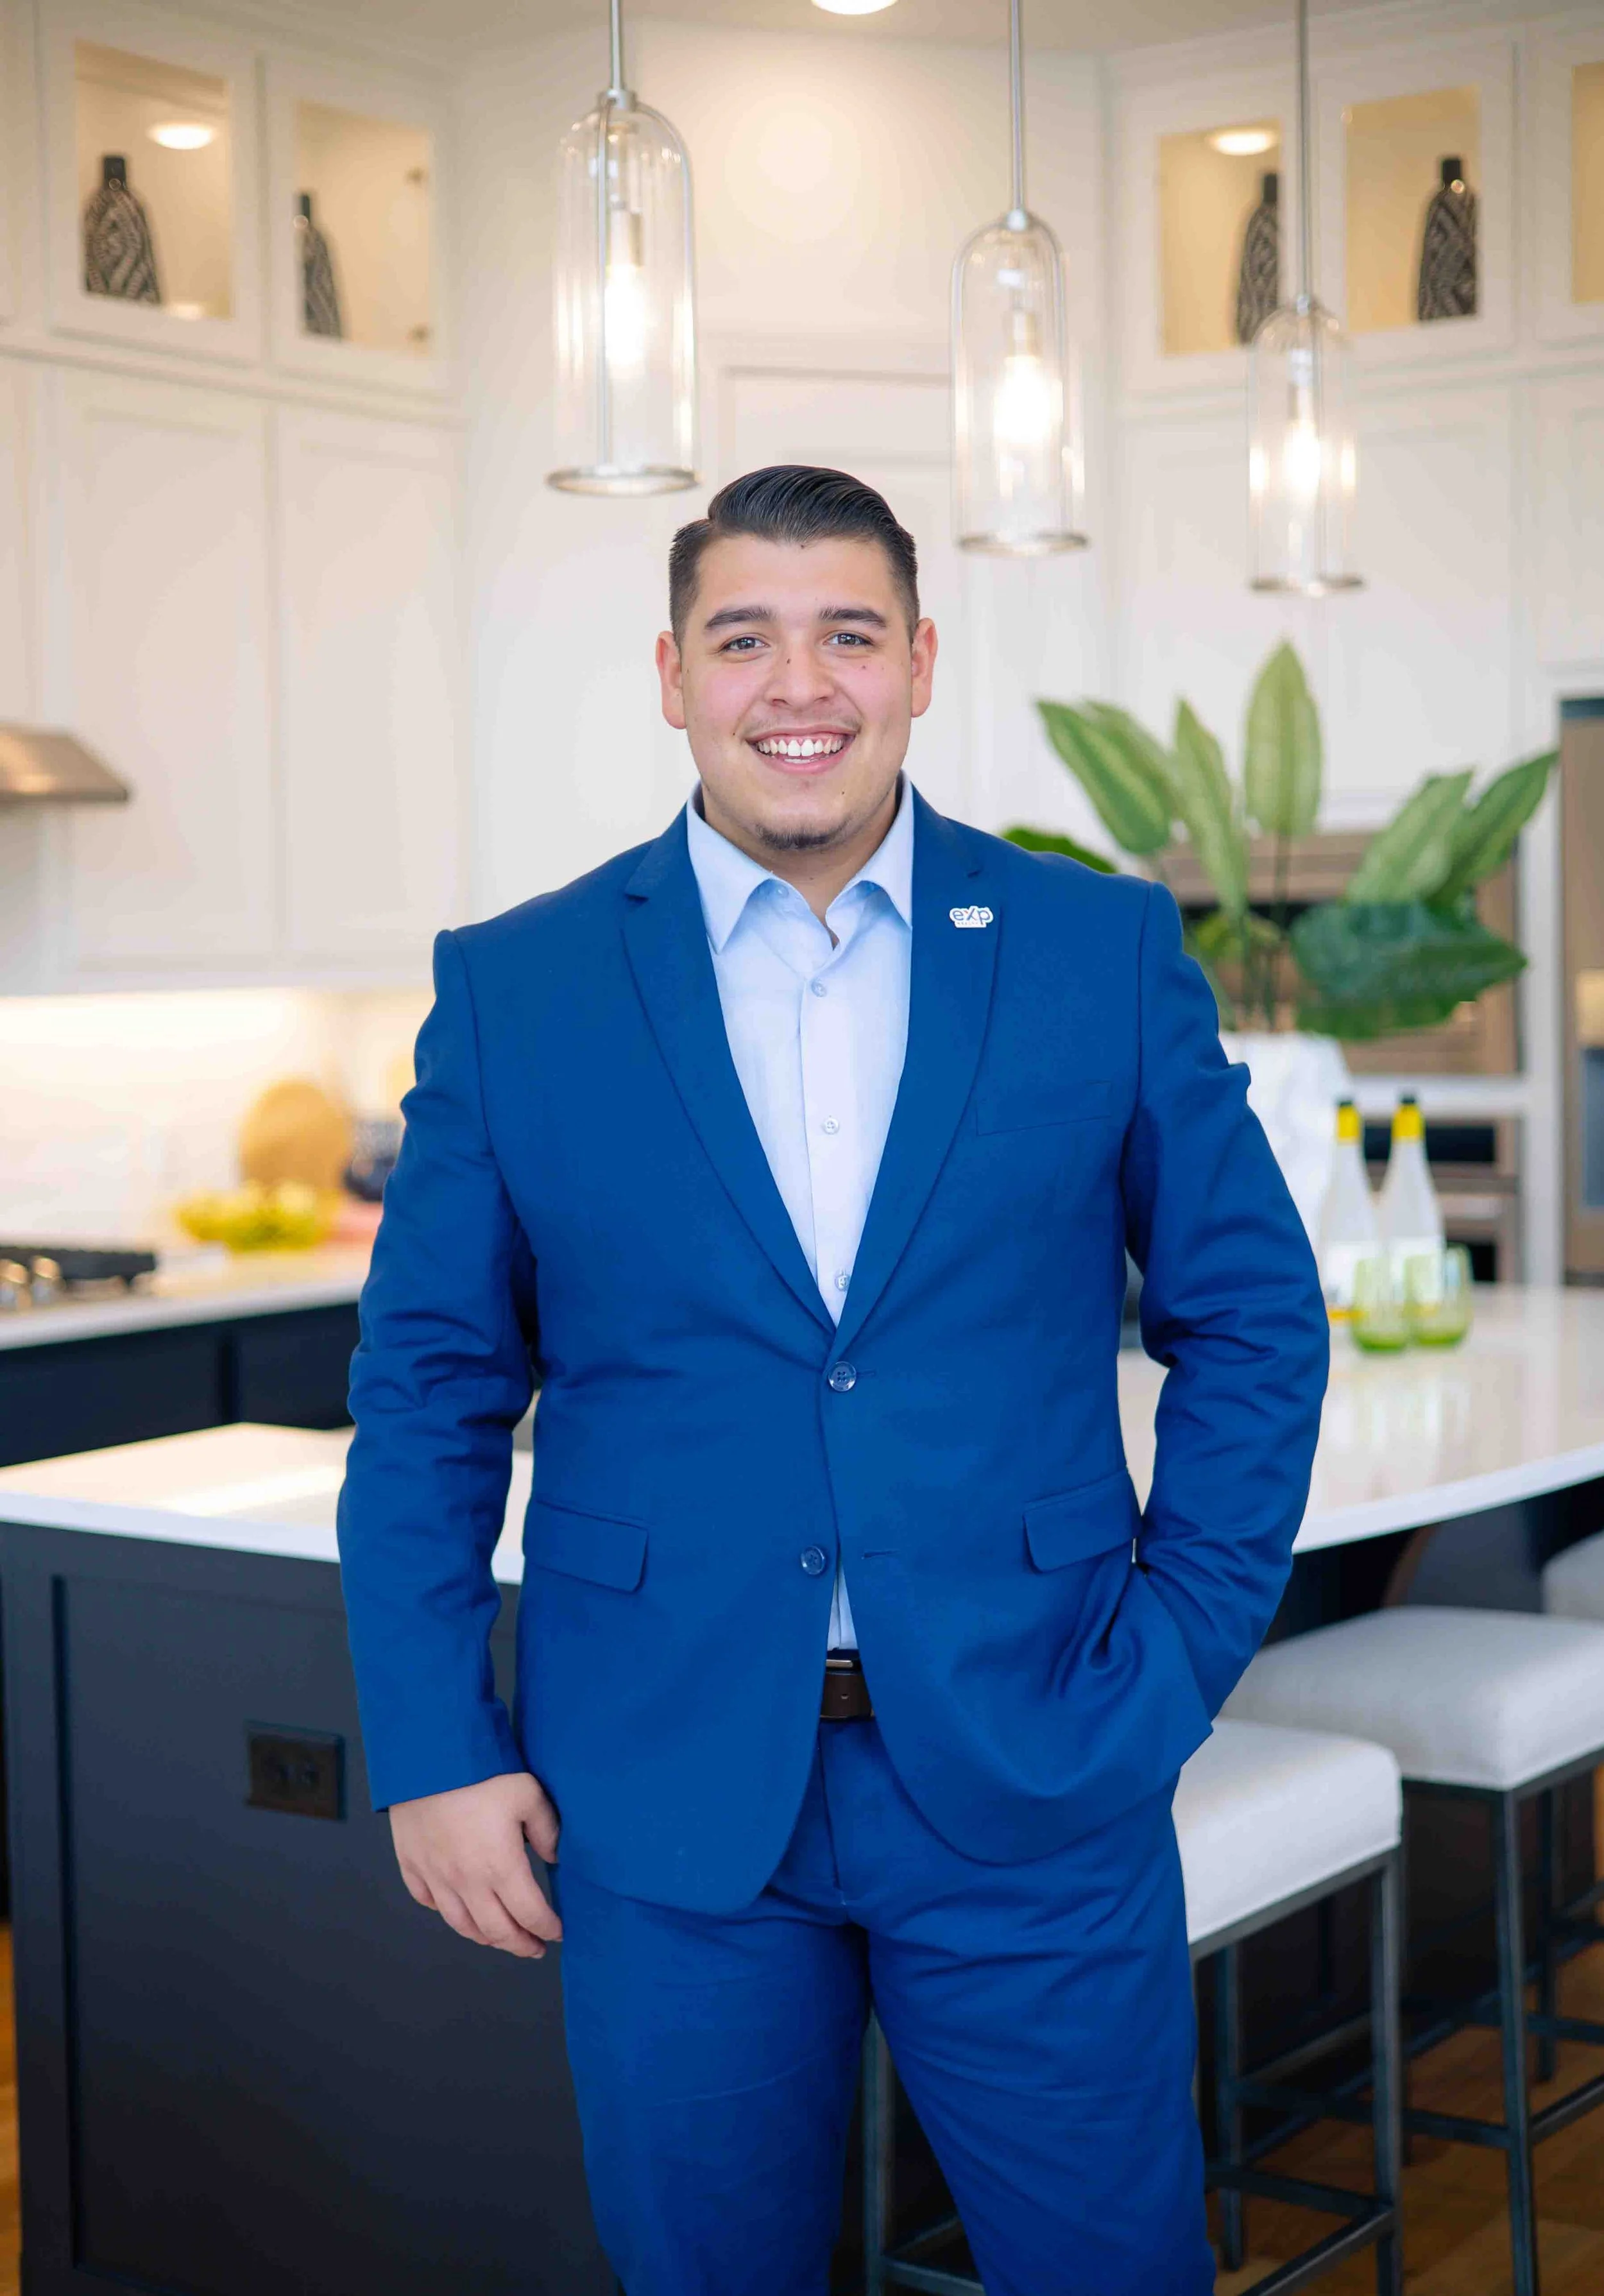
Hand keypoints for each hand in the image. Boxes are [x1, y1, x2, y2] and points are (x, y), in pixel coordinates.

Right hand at [389, 1771, 562, 1958]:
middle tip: (534, 1947)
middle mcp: (467, 1882)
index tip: (557, 1932)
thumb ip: (548, 1830)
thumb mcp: (529, 1794)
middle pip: (497, 1931)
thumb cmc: (482, 1774)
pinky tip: (459, 1910)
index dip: (547, 1929)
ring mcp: (435, 1877)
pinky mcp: (412, 1865)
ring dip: (486, 1937)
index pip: (530, 1914)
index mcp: (501, 1867)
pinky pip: (428, 1901)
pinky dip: (447, 1913)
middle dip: (520, 1944)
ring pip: (462, 1925)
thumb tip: (554, 1857)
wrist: (427, 1758)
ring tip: (501, 1937)